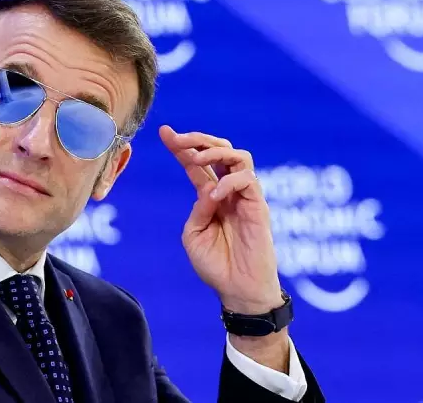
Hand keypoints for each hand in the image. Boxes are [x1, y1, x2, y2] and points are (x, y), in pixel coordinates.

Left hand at [159, 125, 282, 314]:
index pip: (195, 164)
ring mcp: (244, 196)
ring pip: (238, 156)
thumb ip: (198, 209)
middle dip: (197, 139)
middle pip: (218, 151)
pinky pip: (247, 180)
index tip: (164, 132)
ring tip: (197, 158)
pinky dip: (229, 182)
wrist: (237, 290)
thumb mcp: (194, 234)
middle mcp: (227, 191)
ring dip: (215, 151)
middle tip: (179, 139)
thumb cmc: (216, 265)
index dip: (181, 146)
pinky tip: (215, 196)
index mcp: (209, 196)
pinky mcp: (258, 206)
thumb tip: (207, 189)